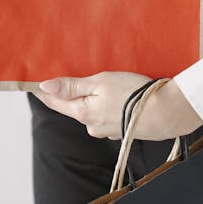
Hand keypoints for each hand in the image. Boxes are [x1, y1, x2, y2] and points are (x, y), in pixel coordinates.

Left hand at [31, 71, 202, 140]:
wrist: (167, 113)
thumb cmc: (134, 94)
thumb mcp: (101, 83)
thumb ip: (72, 86)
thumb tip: (44, 87)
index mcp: (82, 113)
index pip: (55, 102)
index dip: (44, 91)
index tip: (34, 81)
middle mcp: (91, 125)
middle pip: (73, 106)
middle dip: (71, 92)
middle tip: (69, 73)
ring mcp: (107, 130)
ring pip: (91, 111)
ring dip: (92, 98)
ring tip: (101, 82)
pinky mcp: (121, 130)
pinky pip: (107, 115)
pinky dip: (108, 105)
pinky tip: (119, 95)